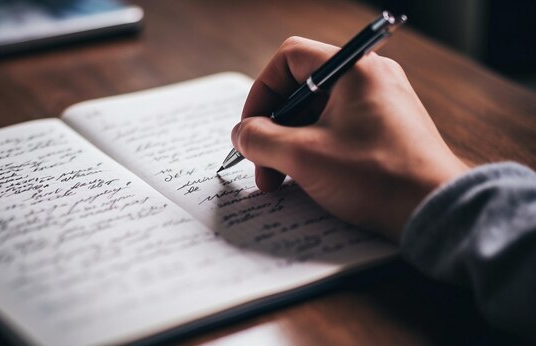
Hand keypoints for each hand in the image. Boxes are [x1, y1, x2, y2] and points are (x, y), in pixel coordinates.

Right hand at [232, 37, 468, 241]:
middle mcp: (370, 78)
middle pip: (301, 89)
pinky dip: (315, 149)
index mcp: (353, 69)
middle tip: (262, 165)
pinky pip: (338, 129)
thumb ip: (260, 139)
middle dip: (273, 129)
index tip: (251, 128)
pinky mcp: (386, 129)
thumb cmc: (375, 177)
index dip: (261, 92)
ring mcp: (381, 103)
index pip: (289, 59)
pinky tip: (307, 180)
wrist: (434, 210)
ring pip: (318, 113)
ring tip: (280, 181)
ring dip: (291, 144)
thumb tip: (241, 133)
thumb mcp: (303, 156)